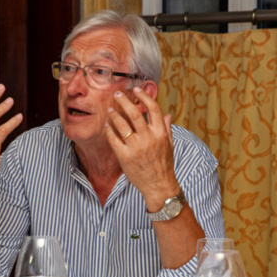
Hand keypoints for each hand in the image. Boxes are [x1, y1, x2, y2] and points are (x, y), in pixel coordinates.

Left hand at [104, 87, 178, 210]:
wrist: (158, 186)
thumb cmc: (164, 165)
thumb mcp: (169, 145)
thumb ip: (167, 128)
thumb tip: (167, 114)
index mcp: (160, 133)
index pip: (153, 108)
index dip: (144, 96)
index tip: (136, 90)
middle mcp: (149, 138)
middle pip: (134, 113)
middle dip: (124, 101)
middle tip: (117, 94)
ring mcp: (136, 148)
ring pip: (122, 125)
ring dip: (114, 114)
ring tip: (110, 109)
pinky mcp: (125, 157)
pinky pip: (114, 139)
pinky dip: (109, 130)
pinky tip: (107, 126)